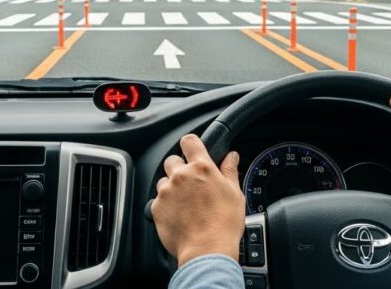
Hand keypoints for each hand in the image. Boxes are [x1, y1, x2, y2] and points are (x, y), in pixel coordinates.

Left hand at [151, 134, 244, 266]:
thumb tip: (232, 156)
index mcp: (201, 167)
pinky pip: (158, 200)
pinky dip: (166, 205)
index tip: (193, 151)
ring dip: (172, 187)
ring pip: (164, 181)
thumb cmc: (224, 224)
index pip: (189, 141)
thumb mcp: (234, 193)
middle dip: (180, 168)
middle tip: (192, 184)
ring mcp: (166, 191)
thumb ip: (229, 171)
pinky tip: (179, 216)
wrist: (206, 250)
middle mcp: (181, 175)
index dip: (191, 144)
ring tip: (186, 204)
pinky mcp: (156, 207)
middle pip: (173, 160)